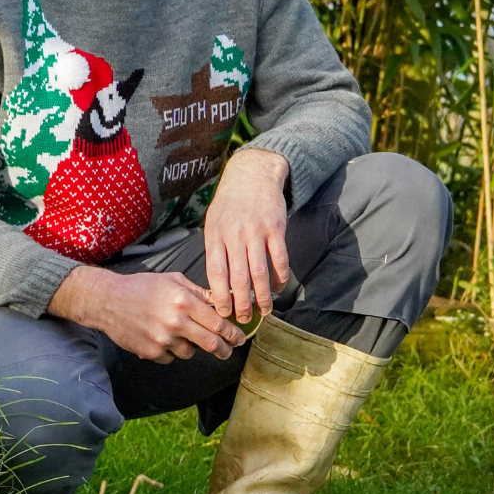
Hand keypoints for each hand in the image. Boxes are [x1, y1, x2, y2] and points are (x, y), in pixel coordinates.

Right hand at [47, 267, 246, 363]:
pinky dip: (171, 350)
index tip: (240, 338)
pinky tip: (160, 336)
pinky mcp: (151, 352)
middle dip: (225, 349)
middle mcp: (176, 322)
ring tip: (180, 334)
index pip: (218, 323)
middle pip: (211, 343)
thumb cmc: (142, 287)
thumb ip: (199, 292)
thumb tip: (222, 300)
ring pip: (191, 352)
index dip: (233, 333)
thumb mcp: (173, 280)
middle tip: (229, 350)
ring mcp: (163, 340)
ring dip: (192, 346)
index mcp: (184, 301)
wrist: (108, 301)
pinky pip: (171, 357)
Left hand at [204, 148, 290, 324]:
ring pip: (260, 272)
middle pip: (238, 277)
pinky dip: (280, 278)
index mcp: (215, 235)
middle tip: (244, 319)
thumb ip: (215, 249)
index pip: (215, 272)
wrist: (252, 173)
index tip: (223, 313)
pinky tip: (279, 288)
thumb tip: (217, 285)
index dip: (220, 296)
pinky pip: (279, 259)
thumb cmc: (230, 203)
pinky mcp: (276, 228)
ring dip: (263, 296)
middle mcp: (234, 234)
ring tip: (264, 310)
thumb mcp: (213, 222)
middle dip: (242, 303)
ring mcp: (256, 231)